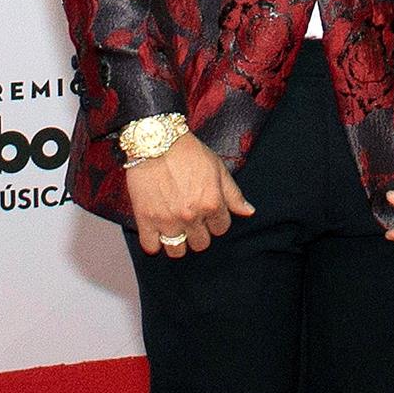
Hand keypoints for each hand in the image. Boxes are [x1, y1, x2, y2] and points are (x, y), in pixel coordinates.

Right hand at [126, 132, 254, 256]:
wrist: (155, 141)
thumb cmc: (187, 152)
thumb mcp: (218, 168)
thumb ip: (233, 194)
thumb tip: (248, 212)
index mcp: (211, 204)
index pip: (221, 229)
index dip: (215, 220)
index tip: (207, 213)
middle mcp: (191, 216)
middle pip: (201, 243)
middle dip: (199, 233)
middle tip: (191, 220)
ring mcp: (167, 220)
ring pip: (177, 251)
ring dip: (178, 243)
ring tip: (175, 230)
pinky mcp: (145, 219)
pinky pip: (151, 247)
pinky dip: (154, 244)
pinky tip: (157, 233)